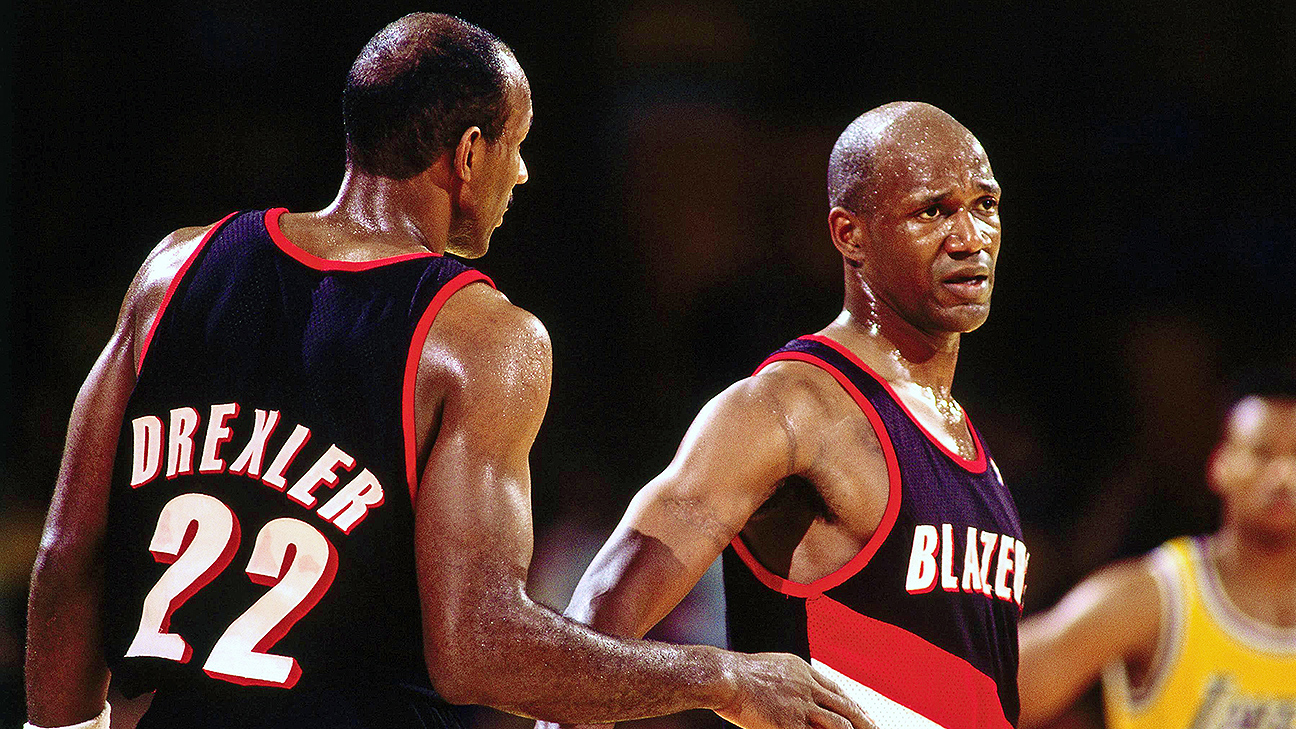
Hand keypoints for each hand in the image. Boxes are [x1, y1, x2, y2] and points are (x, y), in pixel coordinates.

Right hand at [715, 652, 876, 728]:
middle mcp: (806, 686)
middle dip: (863, 720)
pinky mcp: (790, 723)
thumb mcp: (771, 666)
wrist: (725, 676)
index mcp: (801, 670)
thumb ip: (789, 678)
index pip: (835, 689)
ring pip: (838, 723)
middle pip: (844, 705)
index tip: (862, 713)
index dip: (851, 703)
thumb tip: (797, 688)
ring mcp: (800, 706)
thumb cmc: (738, 673)